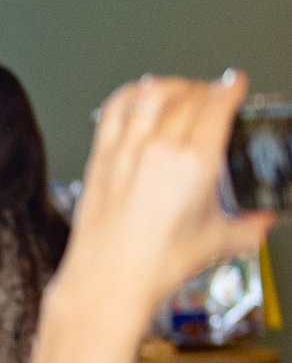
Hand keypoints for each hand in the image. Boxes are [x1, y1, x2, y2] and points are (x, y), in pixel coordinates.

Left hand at [59, 72, 273, 323]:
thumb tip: (263, 223)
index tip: (236, 83)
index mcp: (195, 164)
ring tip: (181, 89)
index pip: (217, 107)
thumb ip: (249, 228)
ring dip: (171, 85)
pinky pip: (114, 110)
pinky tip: (138, 95)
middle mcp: (159, 150)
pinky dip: (129, 94)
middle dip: (206, 89)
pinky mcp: (100, 158)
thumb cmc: (155, 264)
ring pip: (151, 95)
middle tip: (213, 93)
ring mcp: (126, 151)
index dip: (230, 89)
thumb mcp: (217, 243)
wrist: (109, 279)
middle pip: (188, 97)